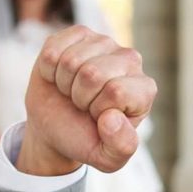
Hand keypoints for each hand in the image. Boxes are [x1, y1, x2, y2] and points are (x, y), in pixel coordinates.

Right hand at [19, 25, 155, 174]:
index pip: (115, 90)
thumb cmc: (86, 138)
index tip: (98, 117)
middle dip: (79, 96)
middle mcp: (130, 60)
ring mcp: (104, 43)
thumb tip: (110, 118)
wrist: (57, 127)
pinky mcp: (78, 34)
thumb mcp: (107, 157)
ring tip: (72, 92)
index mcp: (143, 90)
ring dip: (64, 83)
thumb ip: (120, 147)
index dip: (97, 109)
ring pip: (70, 61)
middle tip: (83, 105)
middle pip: (91, 73)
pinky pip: (52, 50)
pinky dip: (49, 69)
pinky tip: (60, 77)